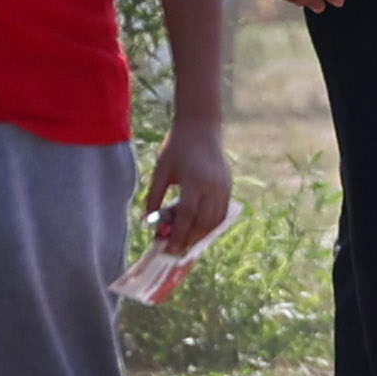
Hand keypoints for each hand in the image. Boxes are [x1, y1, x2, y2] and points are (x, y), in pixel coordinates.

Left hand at [140, 123, 233, 251]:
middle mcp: (212, 187)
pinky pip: (222, 213)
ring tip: (185, 240)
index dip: (178, 234)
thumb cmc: (177, 146)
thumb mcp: (161, 170)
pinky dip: (211, 225)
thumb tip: (147, 221)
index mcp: (194, 181)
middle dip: (189, 239)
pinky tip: (198, 228)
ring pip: (215, 221)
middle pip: (203, 223)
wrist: (201, 126)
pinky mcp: (228, 186)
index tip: (168, 248)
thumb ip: (155, 197)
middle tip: (174, 249)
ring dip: (201, 234)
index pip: (187, 216)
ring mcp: (223, 187)